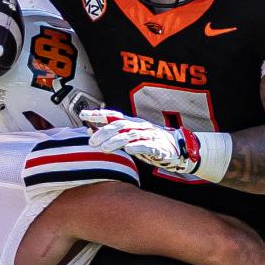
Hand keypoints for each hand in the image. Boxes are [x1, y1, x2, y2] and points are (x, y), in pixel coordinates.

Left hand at [81, 108, 233, 181]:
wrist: (180, 150)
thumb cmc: (153, 144)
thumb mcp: (132, 138)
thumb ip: (116, 135)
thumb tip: (93, 133)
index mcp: (133, 123)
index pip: (113, 116)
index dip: (98, 115)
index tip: (83, 115)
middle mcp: (140, 127)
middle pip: (119, 126)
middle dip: (103, 133)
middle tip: (91, 142)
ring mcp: (150, 136)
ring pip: (130, 136)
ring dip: (116, 141)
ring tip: (104, 148)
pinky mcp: (159, 147)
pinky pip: (147, 146)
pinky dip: (138, 147)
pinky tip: (129, 149)